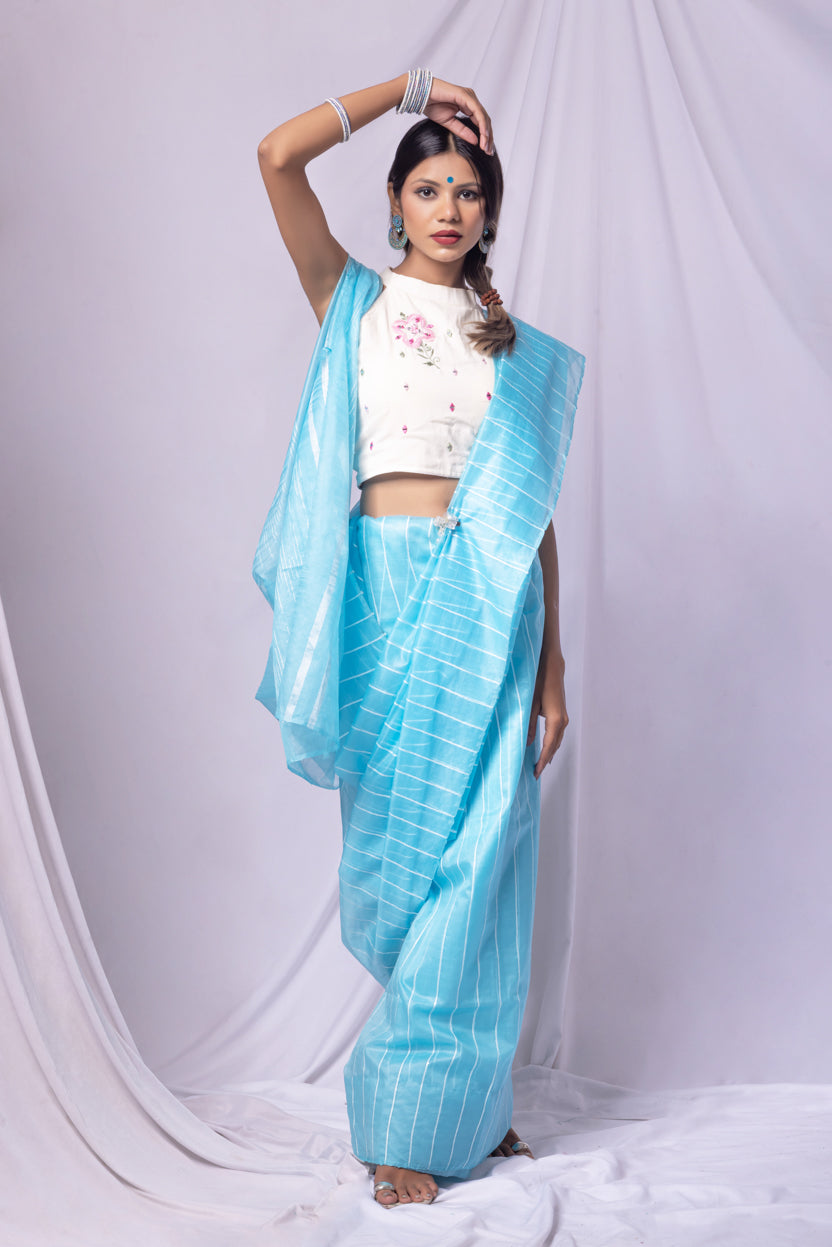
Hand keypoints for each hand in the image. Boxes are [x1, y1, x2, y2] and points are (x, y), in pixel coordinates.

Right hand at [422, 78, 493, 153]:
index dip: (485, 137)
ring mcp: (469, 96)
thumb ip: (463, 131)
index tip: (486, 150)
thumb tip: (475, 141)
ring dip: (486, 133)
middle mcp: (471, 100)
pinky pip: (477, 112)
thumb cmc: (432, 105)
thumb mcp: (450, 123)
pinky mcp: (466, 95)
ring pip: (483, 117)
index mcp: (468, 105)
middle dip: (488, 137)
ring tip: (486, 146)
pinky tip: (484, 135)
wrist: (421, 95)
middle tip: (489, 152)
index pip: (481, 122)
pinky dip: (482, 124)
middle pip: (485, 120)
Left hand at [527, 649, 567, 779]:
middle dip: (545, 760)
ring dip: (549, 752)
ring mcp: (564, 718)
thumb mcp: (530, 704)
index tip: (535, 773)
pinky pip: (558, 734)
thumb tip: (527, 743)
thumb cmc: (539, 682)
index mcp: (555, 721)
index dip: (542, 761)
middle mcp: (563, 722)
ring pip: (557, 741)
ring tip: (540, 764)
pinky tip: (546, 747)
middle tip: (535, 773)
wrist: (551, 667)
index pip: (548, 747)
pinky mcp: (562, 714)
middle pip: (554, 747)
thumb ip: (529, 725)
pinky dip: (552, 743)